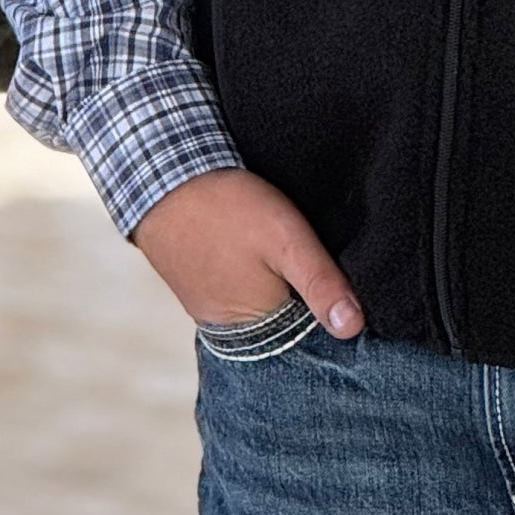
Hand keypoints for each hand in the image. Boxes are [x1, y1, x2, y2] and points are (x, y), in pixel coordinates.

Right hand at [130, 166, 363, 336]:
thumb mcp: (286, 240)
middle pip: (284, 322)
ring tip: (283, 256)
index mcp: (259, 329)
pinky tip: (254, 254)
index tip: (341, 280)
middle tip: (313, 259)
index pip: (309, 333)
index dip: (328, 307)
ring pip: (259, 306)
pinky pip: (234, 292)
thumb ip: (320, 283)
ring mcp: (210, 311)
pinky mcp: (197, 289)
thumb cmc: (227, 210)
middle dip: (301, 299)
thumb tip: (353, 329)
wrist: (161, 182)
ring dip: (274, 287)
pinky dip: (249, 278)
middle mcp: (232, 332)